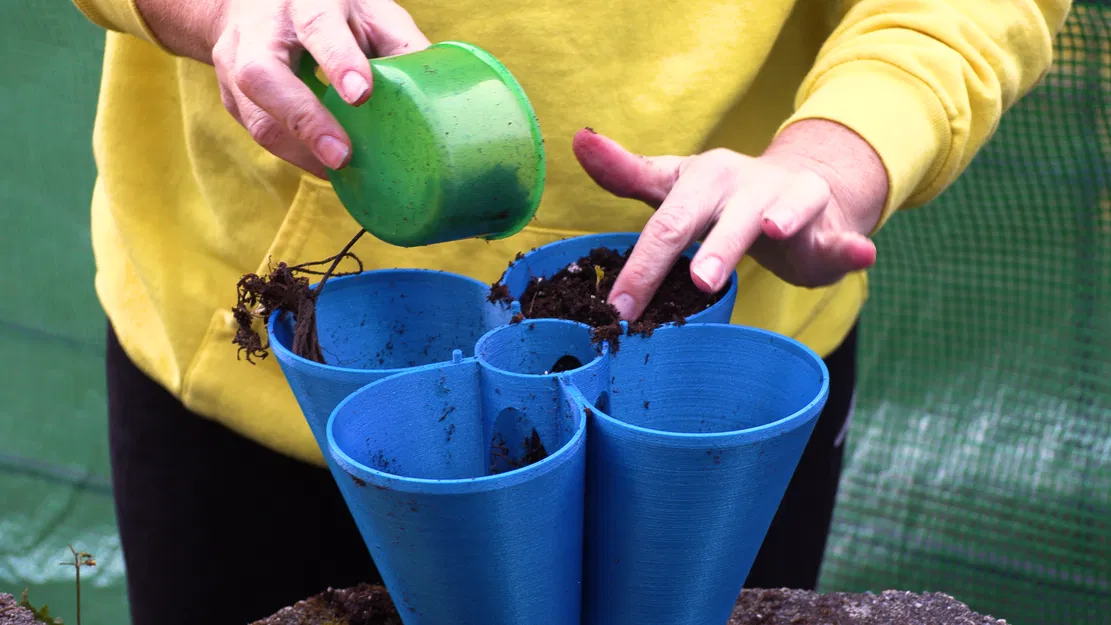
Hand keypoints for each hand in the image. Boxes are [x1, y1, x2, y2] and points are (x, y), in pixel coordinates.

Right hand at [138, 0, 430, 176]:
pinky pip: (260, 133)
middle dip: (304, 120)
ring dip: (299, 150)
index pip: (319, 28)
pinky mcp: (231, 98)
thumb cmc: (326, 10)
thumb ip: (398, 44)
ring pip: (255, 114)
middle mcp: (261, 31)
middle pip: (265, 76)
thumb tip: (441, 91)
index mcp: (305, 2)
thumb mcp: (367, 10)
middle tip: (342, 156)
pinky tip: (325, 169)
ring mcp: (236, 65)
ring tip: (341, 174)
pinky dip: (295, 155)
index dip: (339, 61)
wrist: (252, 3)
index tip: (362, 94)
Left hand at [571, 120, 889, 320]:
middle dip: (712, 247)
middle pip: (723, 217)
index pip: (667, 224)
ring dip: (782, 220)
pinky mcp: (829, 226)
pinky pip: (842, 236)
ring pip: (787, 210)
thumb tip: (579, 139)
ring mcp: (792, 201)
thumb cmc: (723, 200)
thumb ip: (628, 172)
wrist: (800, 190)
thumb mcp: (675, 186)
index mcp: (703, 181)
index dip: (643, 265)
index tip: (619, 306)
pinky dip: (851, 244)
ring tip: (775, 232)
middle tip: (700, 281)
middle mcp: (747, 185)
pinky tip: (861, 252)